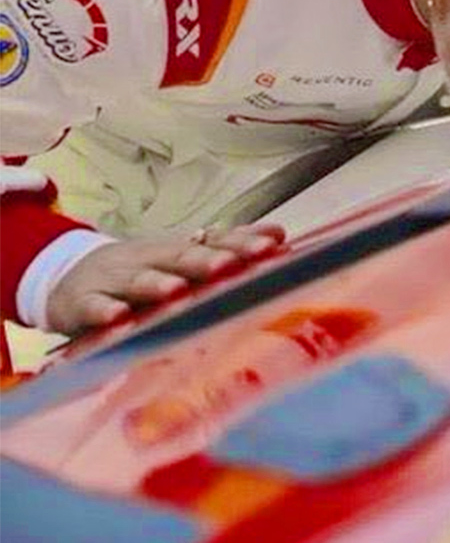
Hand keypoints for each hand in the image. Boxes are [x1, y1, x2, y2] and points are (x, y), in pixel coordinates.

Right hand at [45, 224, 285, 334]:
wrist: (68, 278)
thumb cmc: (140, 272)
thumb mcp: (181, 259)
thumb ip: (229, 248)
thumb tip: (279, 234)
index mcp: (176, 250)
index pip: (213, 242)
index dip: (241, 243)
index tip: (272, 246)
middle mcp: (148, 259)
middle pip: (178, 256)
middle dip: (205, 260)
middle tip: (229, 264)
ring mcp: (113, 279)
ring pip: (136, 279)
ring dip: (156, 283)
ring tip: (176, 290)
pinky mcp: (82, 302)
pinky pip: (93, 306)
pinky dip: (104, 311)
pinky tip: (119, 316)